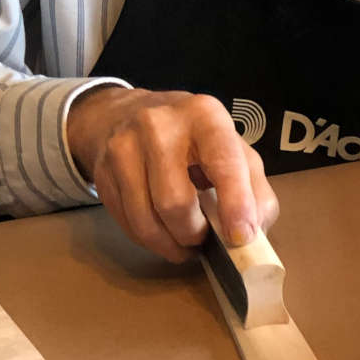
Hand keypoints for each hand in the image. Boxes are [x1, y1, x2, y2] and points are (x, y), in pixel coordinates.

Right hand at [66, 85, 276, 262]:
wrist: (128, 115)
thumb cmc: (194, 140)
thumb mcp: (234, 150)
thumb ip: (255, 190)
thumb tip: (254, 235)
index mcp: (205, 115)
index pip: (223, 162)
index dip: (235, 204)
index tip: (240, 237)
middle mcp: (160, 125)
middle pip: (176, 202)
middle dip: (194, 233)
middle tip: (205, 238)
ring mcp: (125, 146)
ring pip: (147, 220)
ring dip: (171, 244)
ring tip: (185, 240)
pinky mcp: (103, 171)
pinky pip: (127, 225)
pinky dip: (150, 240)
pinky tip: (162, 231)